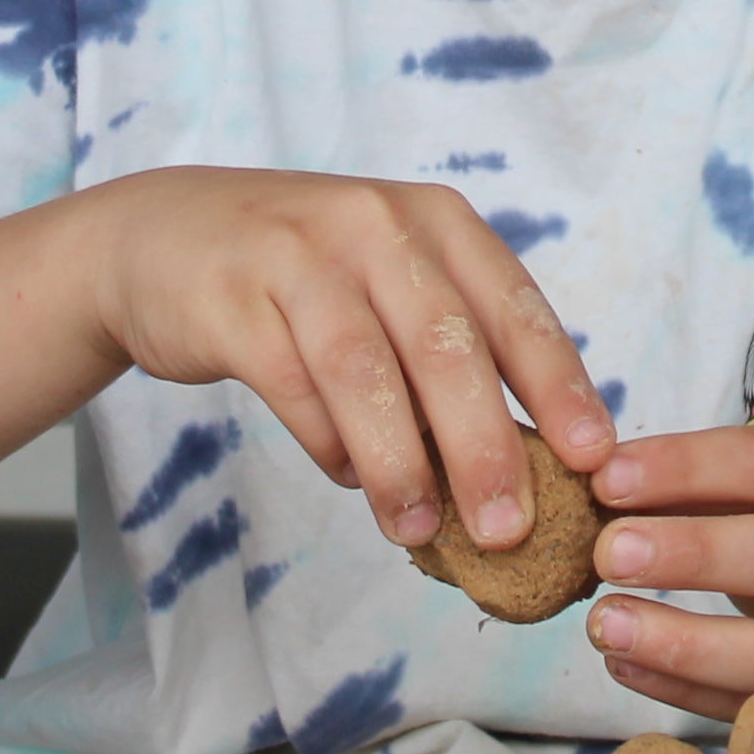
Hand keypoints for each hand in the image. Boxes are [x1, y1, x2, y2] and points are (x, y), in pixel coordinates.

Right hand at [68, 167, 604, 552]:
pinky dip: (326, 441)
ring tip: (419, 531)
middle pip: (447, 344)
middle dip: (486, 445)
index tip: (594, 459)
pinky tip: (345, 478)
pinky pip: (292, 382)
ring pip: (366, 371)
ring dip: (398, 463)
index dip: (560, 384)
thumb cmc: (304, 278)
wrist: (159, 237)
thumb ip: (450, 355)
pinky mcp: (233, 295)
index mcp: (436, 222)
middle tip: (509, 530)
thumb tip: (521, 473)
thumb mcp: (389, 284)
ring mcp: (300, 254)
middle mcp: (376, 224)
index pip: (515, 307)